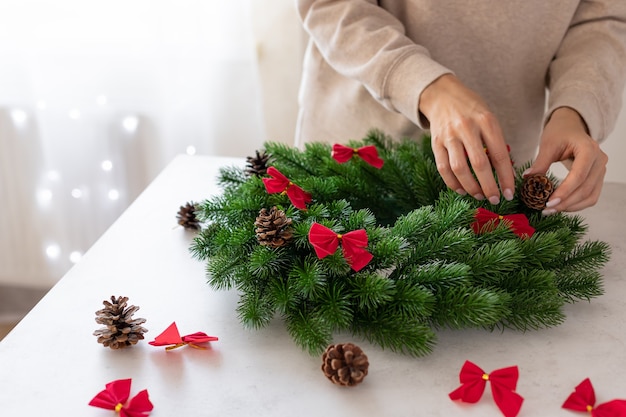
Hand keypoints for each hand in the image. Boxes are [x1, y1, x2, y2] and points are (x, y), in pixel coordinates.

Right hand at [419, 74, 514, 204]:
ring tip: (479, 195)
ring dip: (471, 187)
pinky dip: (452, 183)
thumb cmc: (471, 109)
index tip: (510, 192)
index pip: (499, 154)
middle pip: (479, 164)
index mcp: (486, 121)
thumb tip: (503, 173)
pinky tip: (462, 189)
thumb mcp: (488, 118)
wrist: (442, 95)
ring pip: (459, 169)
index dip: (506, 177)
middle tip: (496, 200)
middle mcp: (467, 128)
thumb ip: (495, 141)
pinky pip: (443, 168)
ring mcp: (449, 136)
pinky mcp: (435, 142)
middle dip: (489, 186)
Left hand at [525, 107, 607, 213]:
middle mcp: (600, 160)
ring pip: (591, 196)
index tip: (549, 202)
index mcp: (589, 149)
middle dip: (565, 203)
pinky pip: (591, 196)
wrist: (571, 127)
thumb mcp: (548, 144)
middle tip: (545, 210)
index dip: (565, 191)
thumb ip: (540, 162)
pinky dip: (577, 204)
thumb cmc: (559, 132)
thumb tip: (528, 178)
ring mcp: (601, 170)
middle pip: (586, 189)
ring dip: (571, 207)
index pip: (579, 175)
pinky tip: (560, 206)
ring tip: (551, 210)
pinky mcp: (598, 177)